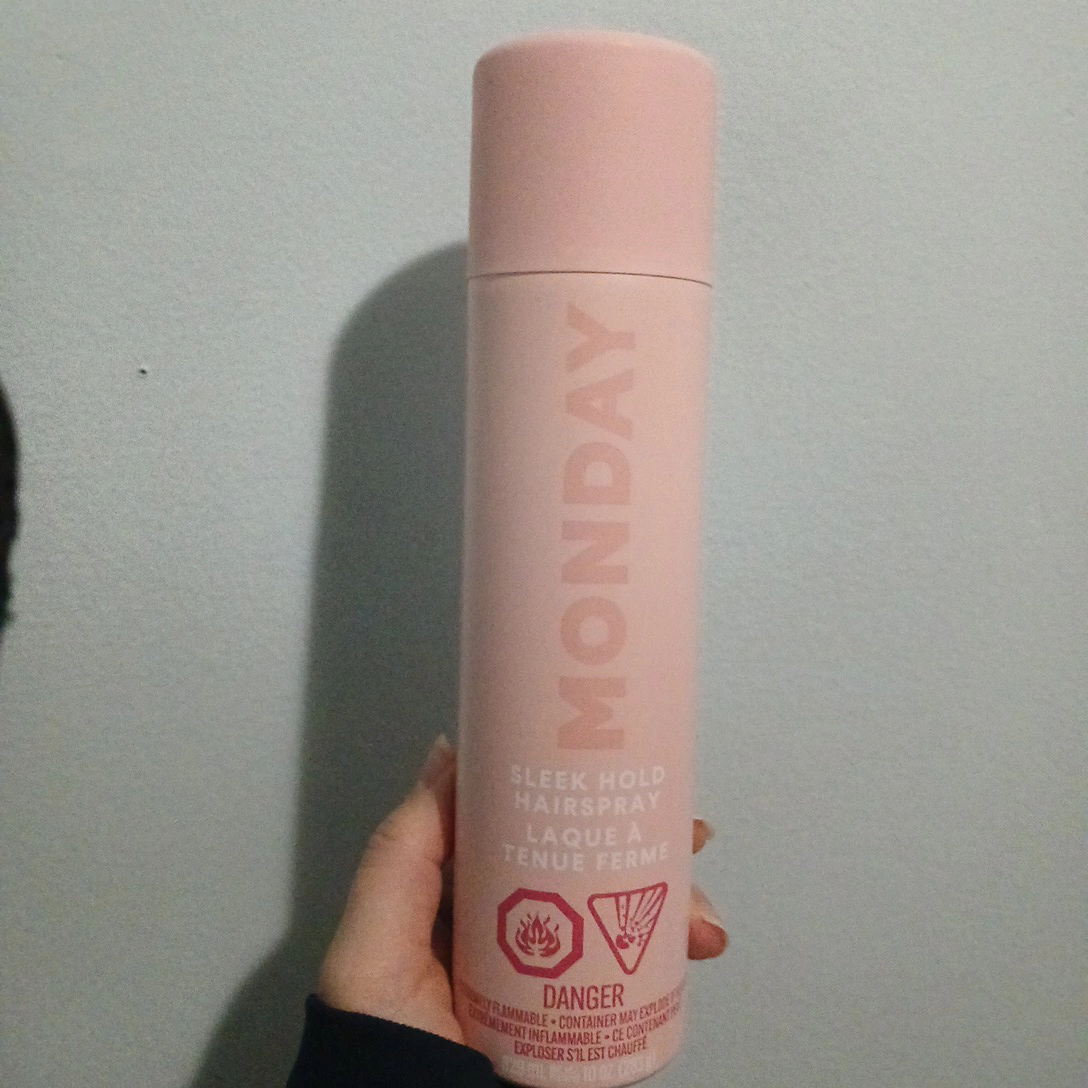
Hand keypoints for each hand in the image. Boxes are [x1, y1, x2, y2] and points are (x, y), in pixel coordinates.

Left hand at [318, 735, 727, 1044]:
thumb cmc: (382, 1032)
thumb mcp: (378, 930)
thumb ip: (406, 845)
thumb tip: (449, 751)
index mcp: (470, 901)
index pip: (533, 832)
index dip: (582, 801)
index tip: (628, 777)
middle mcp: (518, 933)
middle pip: (594, 873)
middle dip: (648, 851)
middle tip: (688, 838)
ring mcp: (552, 979)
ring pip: (624, 921)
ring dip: (673, 907)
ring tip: (702, 919)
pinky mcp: (578, 1023)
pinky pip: (632, 979)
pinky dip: (669, 960)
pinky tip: (694, 950)